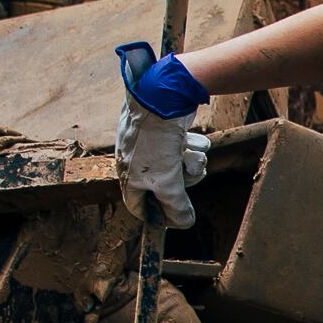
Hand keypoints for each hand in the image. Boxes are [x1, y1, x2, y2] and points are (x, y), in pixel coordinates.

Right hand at [114, 43, 209, 228]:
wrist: (162, 98)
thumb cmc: (156, 141)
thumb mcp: (166, 181)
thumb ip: (176, 206)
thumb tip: (184, 223)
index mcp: (128, 175)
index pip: (138, 206)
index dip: (157, 216)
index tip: (175, 219)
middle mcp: (138, 161)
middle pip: (166, 188)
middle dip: (182, 182)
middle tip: (187, 173)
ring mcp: (154, 146)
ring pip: (180, 168)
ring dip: (191, 163)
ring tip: (191, 153)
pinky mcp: (169, 133)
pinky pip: (187, 150)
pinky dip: (194, 147)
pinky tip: (193, 140)